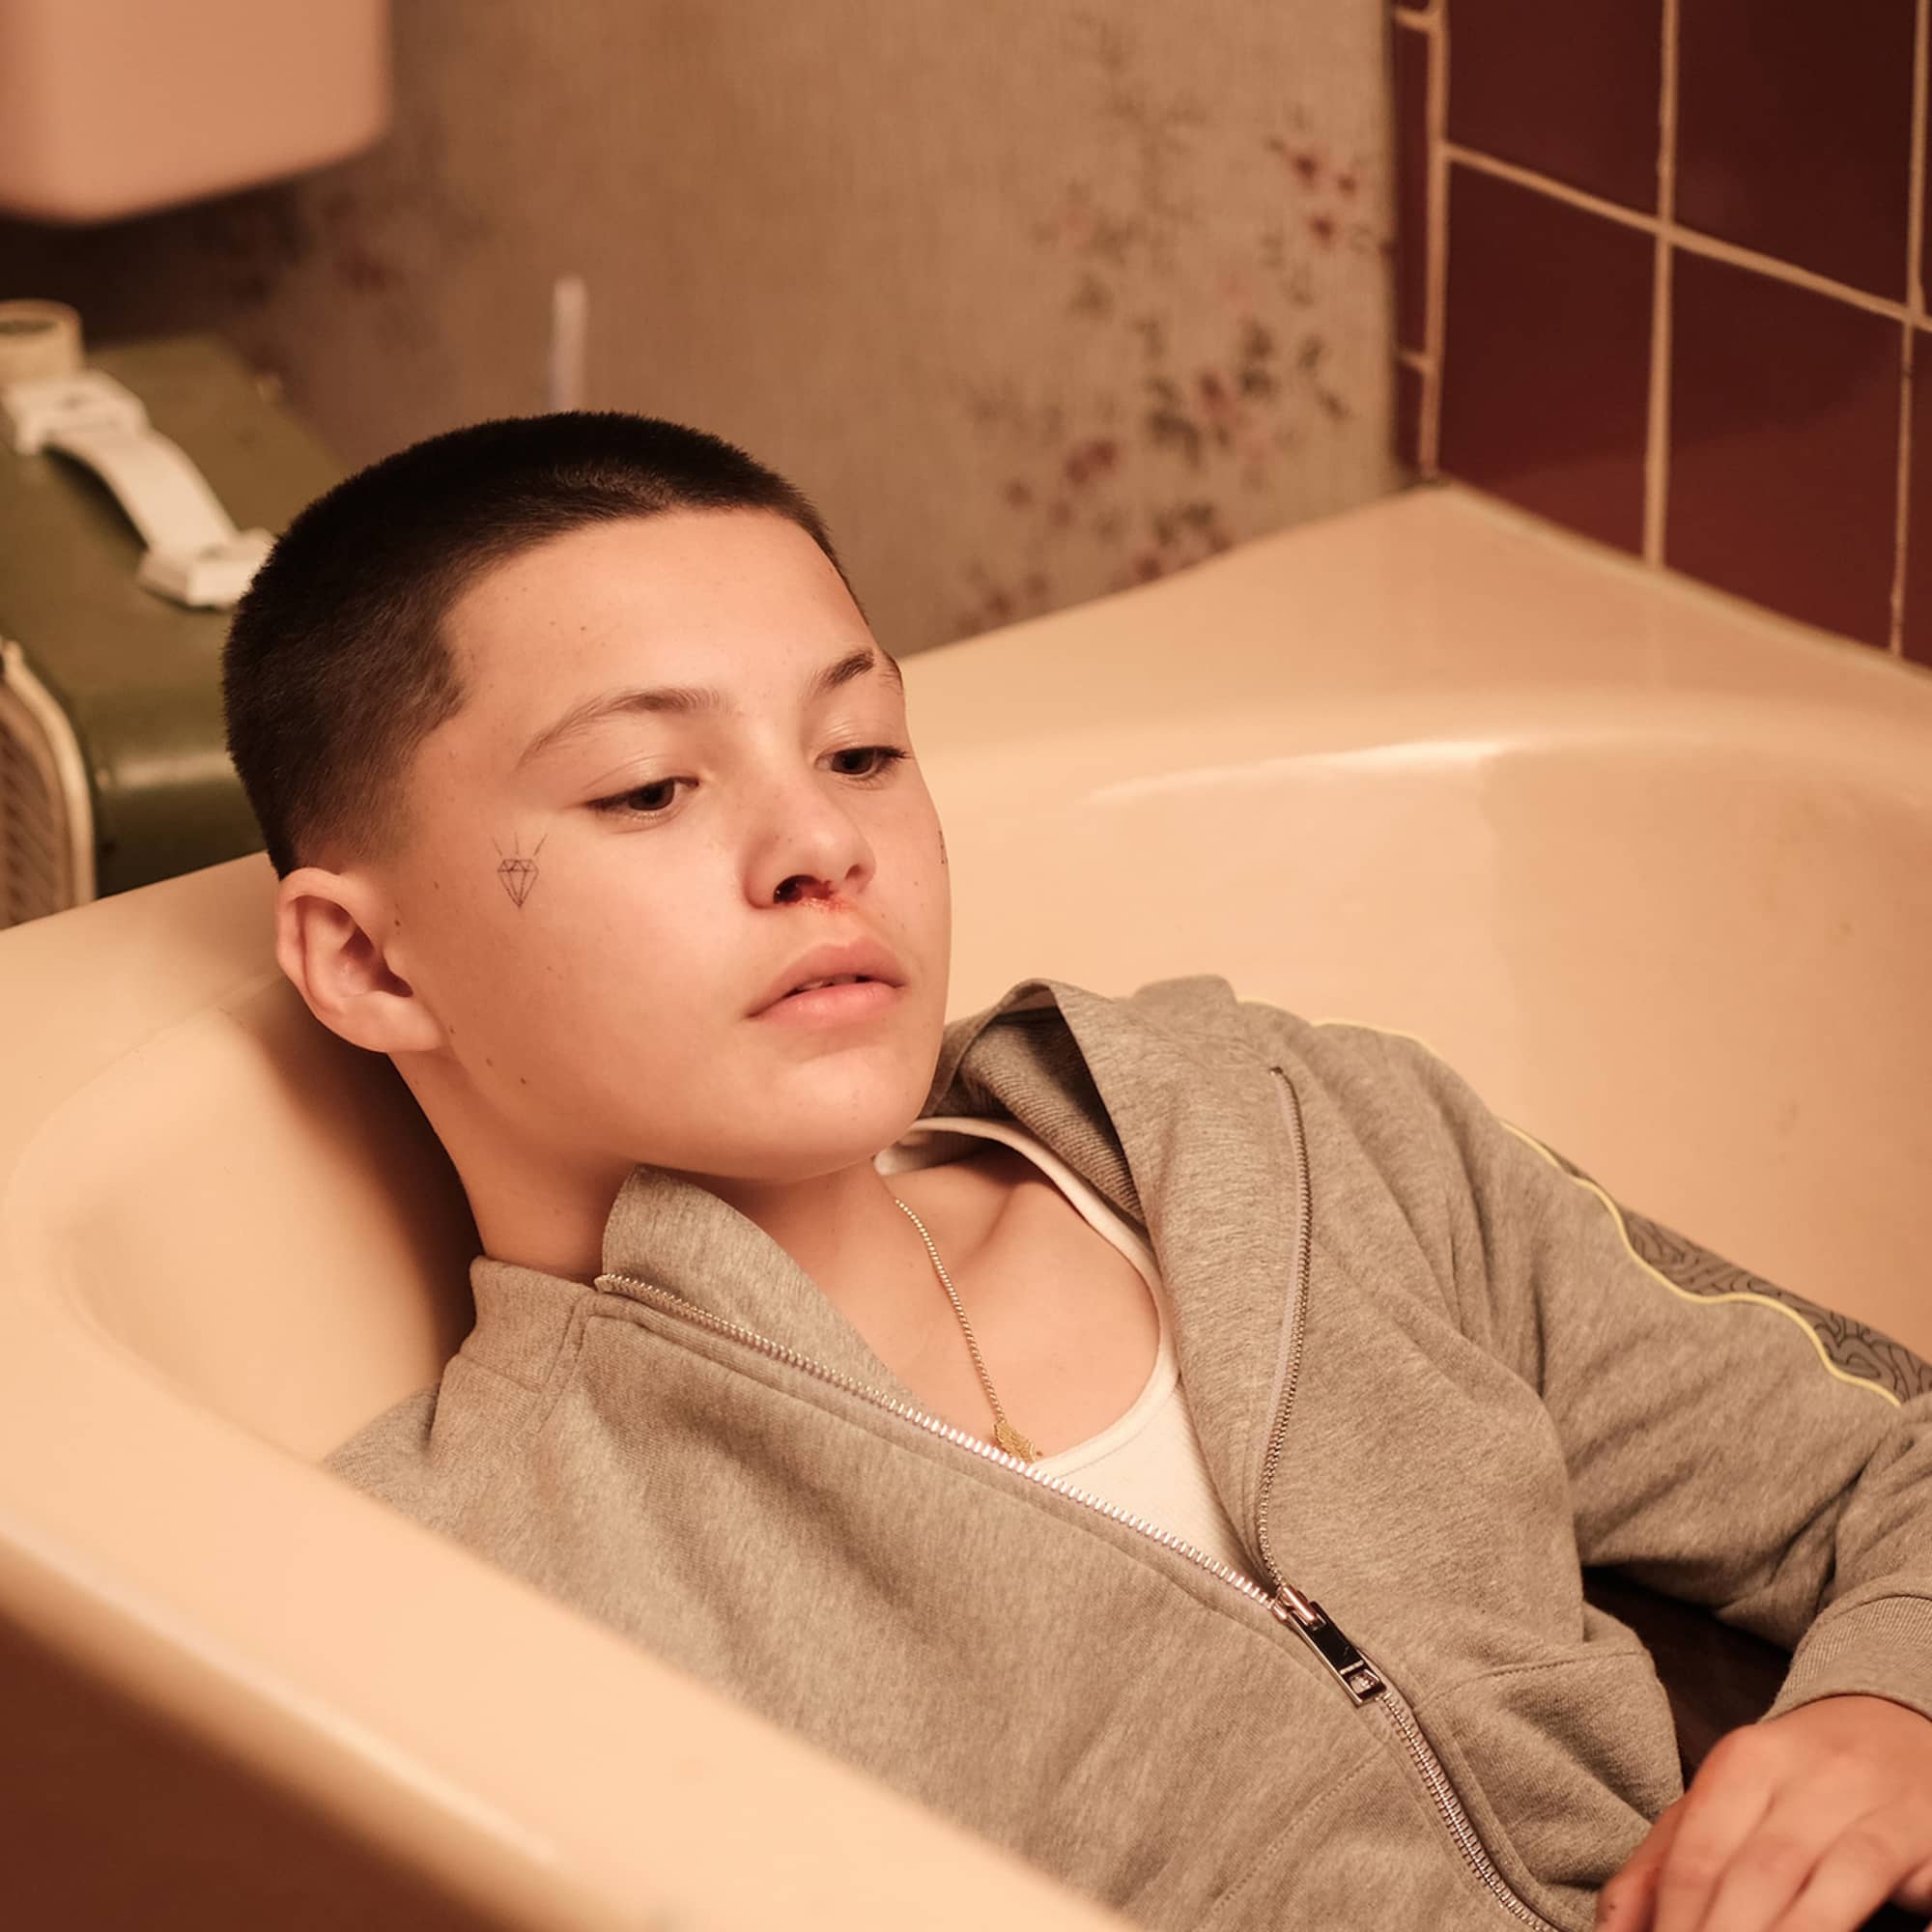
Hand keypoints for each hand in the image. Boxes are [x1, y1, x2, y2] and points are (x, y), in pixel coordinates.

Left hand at [1592, 1693, 1931, 1931]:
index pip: (1698, 1858)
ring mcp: (1883, 1805)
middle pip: (1761, 1872)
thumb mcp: (1723, 1800)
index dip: (1676, 1925)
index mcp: (1746, 1763)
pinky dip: (1908, 1925)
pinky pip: (1921, 1890)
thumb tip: (1610, 1930)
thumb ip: (1662, 1864)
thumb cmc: (1797, 1781)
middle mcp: (1814, 1776)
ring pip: (1836, 1882)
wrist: (1895, 1719)